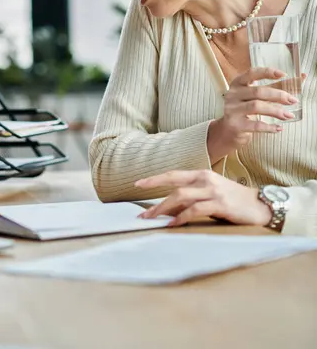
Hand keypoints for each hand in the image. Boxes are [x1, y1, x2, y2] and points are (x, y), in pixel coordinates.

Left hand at [135, 170, 271, 226]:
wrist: (260, 205)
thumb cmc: (234, 200)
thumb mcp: (212, 193)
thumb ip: (193, 196)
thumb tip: (171, 206)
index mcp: (202, 174)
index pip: (174, 174)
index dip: (155, 179)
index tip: (138, 183)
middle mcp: (206, 179)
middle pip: (174, 185)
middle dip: (155, 198)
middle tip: (142, 212)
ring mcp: (213, 191)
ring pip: (181, 197)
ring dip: (164, 209)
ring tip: (152, 219)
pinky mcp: (220, 204)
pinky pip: (195, 210)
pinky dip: (181, 218)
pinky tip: (172, 224)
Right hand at [207, 67, 302, 162]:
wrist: (229, 131)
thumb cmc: (246, 110)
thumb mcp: (256, 97)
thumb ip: (275, 87)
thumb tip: (300, 78)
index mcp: (238, 83)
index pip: (252, 73)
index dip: (267, 72)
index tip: (283, 74)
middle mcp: (233, 94)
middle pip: (258, 91)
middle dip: (278, 95)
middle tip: (293, 100)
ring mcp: (232, 109)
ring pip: (256, 107)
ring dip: (276, 111)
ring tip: (288, 115)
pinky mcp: (235, 125)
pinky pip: (255, 125)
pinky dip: (269, 127)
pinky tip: (278, 128)